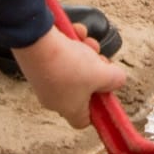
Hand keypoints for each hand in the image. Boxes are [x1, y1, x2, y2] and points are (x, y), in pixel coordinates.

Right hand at [13, 25, 130, 129]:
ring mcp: (44, 80)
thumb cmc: (68, 64)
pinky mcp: (37, 62)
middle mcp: (54, 98)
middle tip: (99, 59)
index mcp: (69, 109)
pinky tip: (75, 32)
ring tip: (87, 42)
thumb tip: (117, 80)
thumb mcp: (102, 74)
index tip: (106, 90)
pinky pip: (59, 55)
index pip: (83, 120)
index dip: (97, 107)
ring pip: (73, 68)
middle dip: (95, 70)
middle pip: (82, 89)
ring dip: (84, 52)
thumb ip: (115, 80)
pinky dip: (69, 43)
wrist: (36, 41)